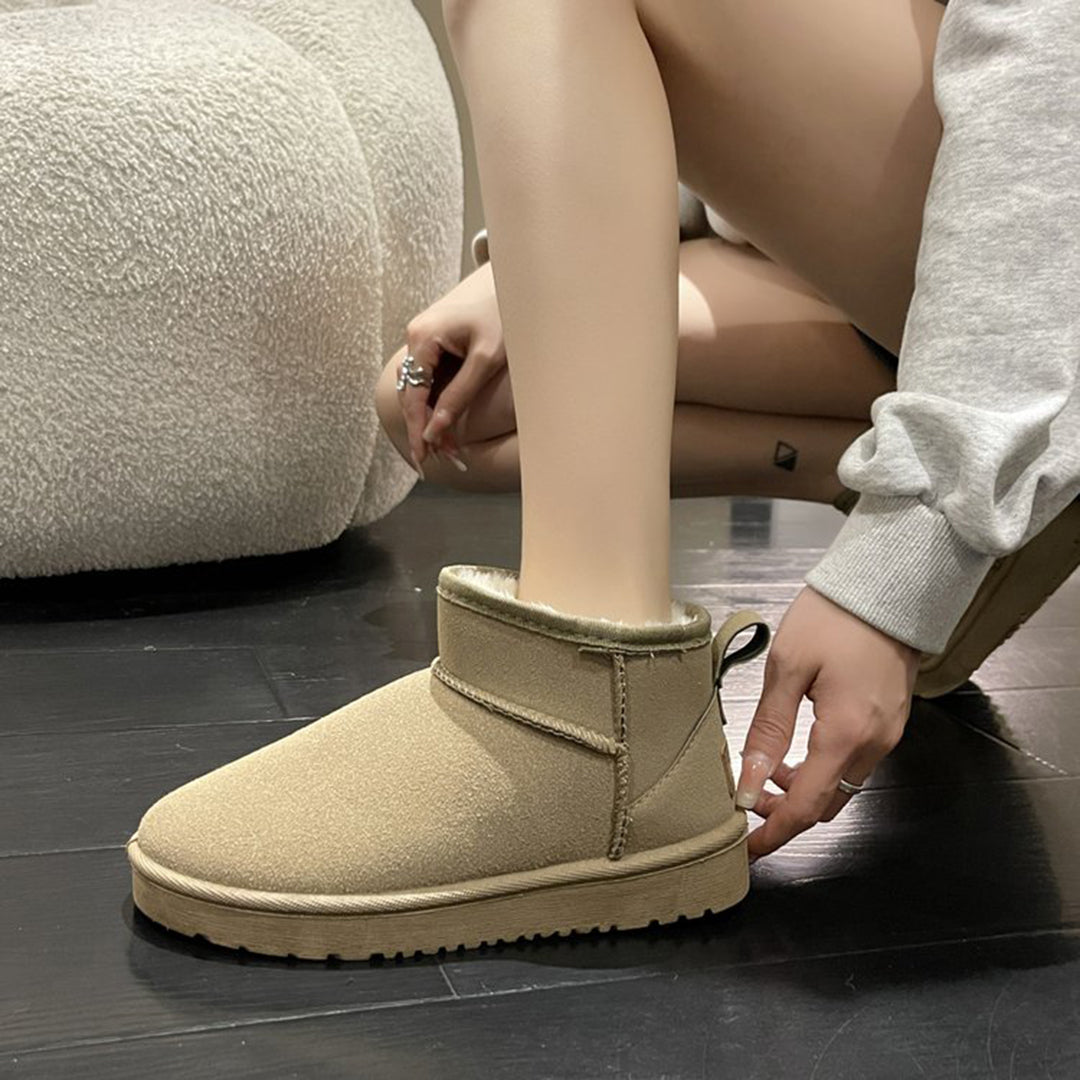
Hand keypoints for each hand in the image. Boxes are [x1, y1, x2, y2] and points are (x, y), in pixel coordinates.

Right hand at [399, 260, 509, 471]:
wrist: (515, 284)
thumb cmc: (504, 317)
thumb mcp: (485, 360)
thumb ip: (460, 394)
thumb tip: (436, 429)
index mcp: (423, 337)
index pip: (413, 394)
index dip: (418, 428)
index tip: (424, 457)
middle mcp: (416, 336)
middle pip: (412, 393)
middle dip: (425, 427)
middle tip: (440, 459)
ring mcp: (424, 339)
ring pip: (420, 388)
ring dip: (432, 417)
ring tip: (448, 446)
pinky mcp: (435, 342)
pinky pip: (430, 378)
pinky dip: (439, 401)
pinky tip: (449, 422)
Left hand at [734, 584, 920, 861]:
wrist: (888, 584)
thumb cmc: (833, 618)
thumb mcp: (787, 668)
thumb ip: (767, 730)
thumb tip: (748, 783)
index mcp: (847, 733)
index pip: (806, 806)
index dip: (774, 833)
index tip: (745, 849)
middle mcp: (875, 743)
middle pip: (827, 804)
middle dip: (785, 814)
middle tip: (745, 805)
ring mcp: (887, 735)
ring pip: (841, 787)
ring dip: (802, 791)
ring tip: (761, 775)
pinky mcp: (889, 722)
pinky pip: (853, 764)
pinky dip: (821, 770)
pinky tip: (792, 753)